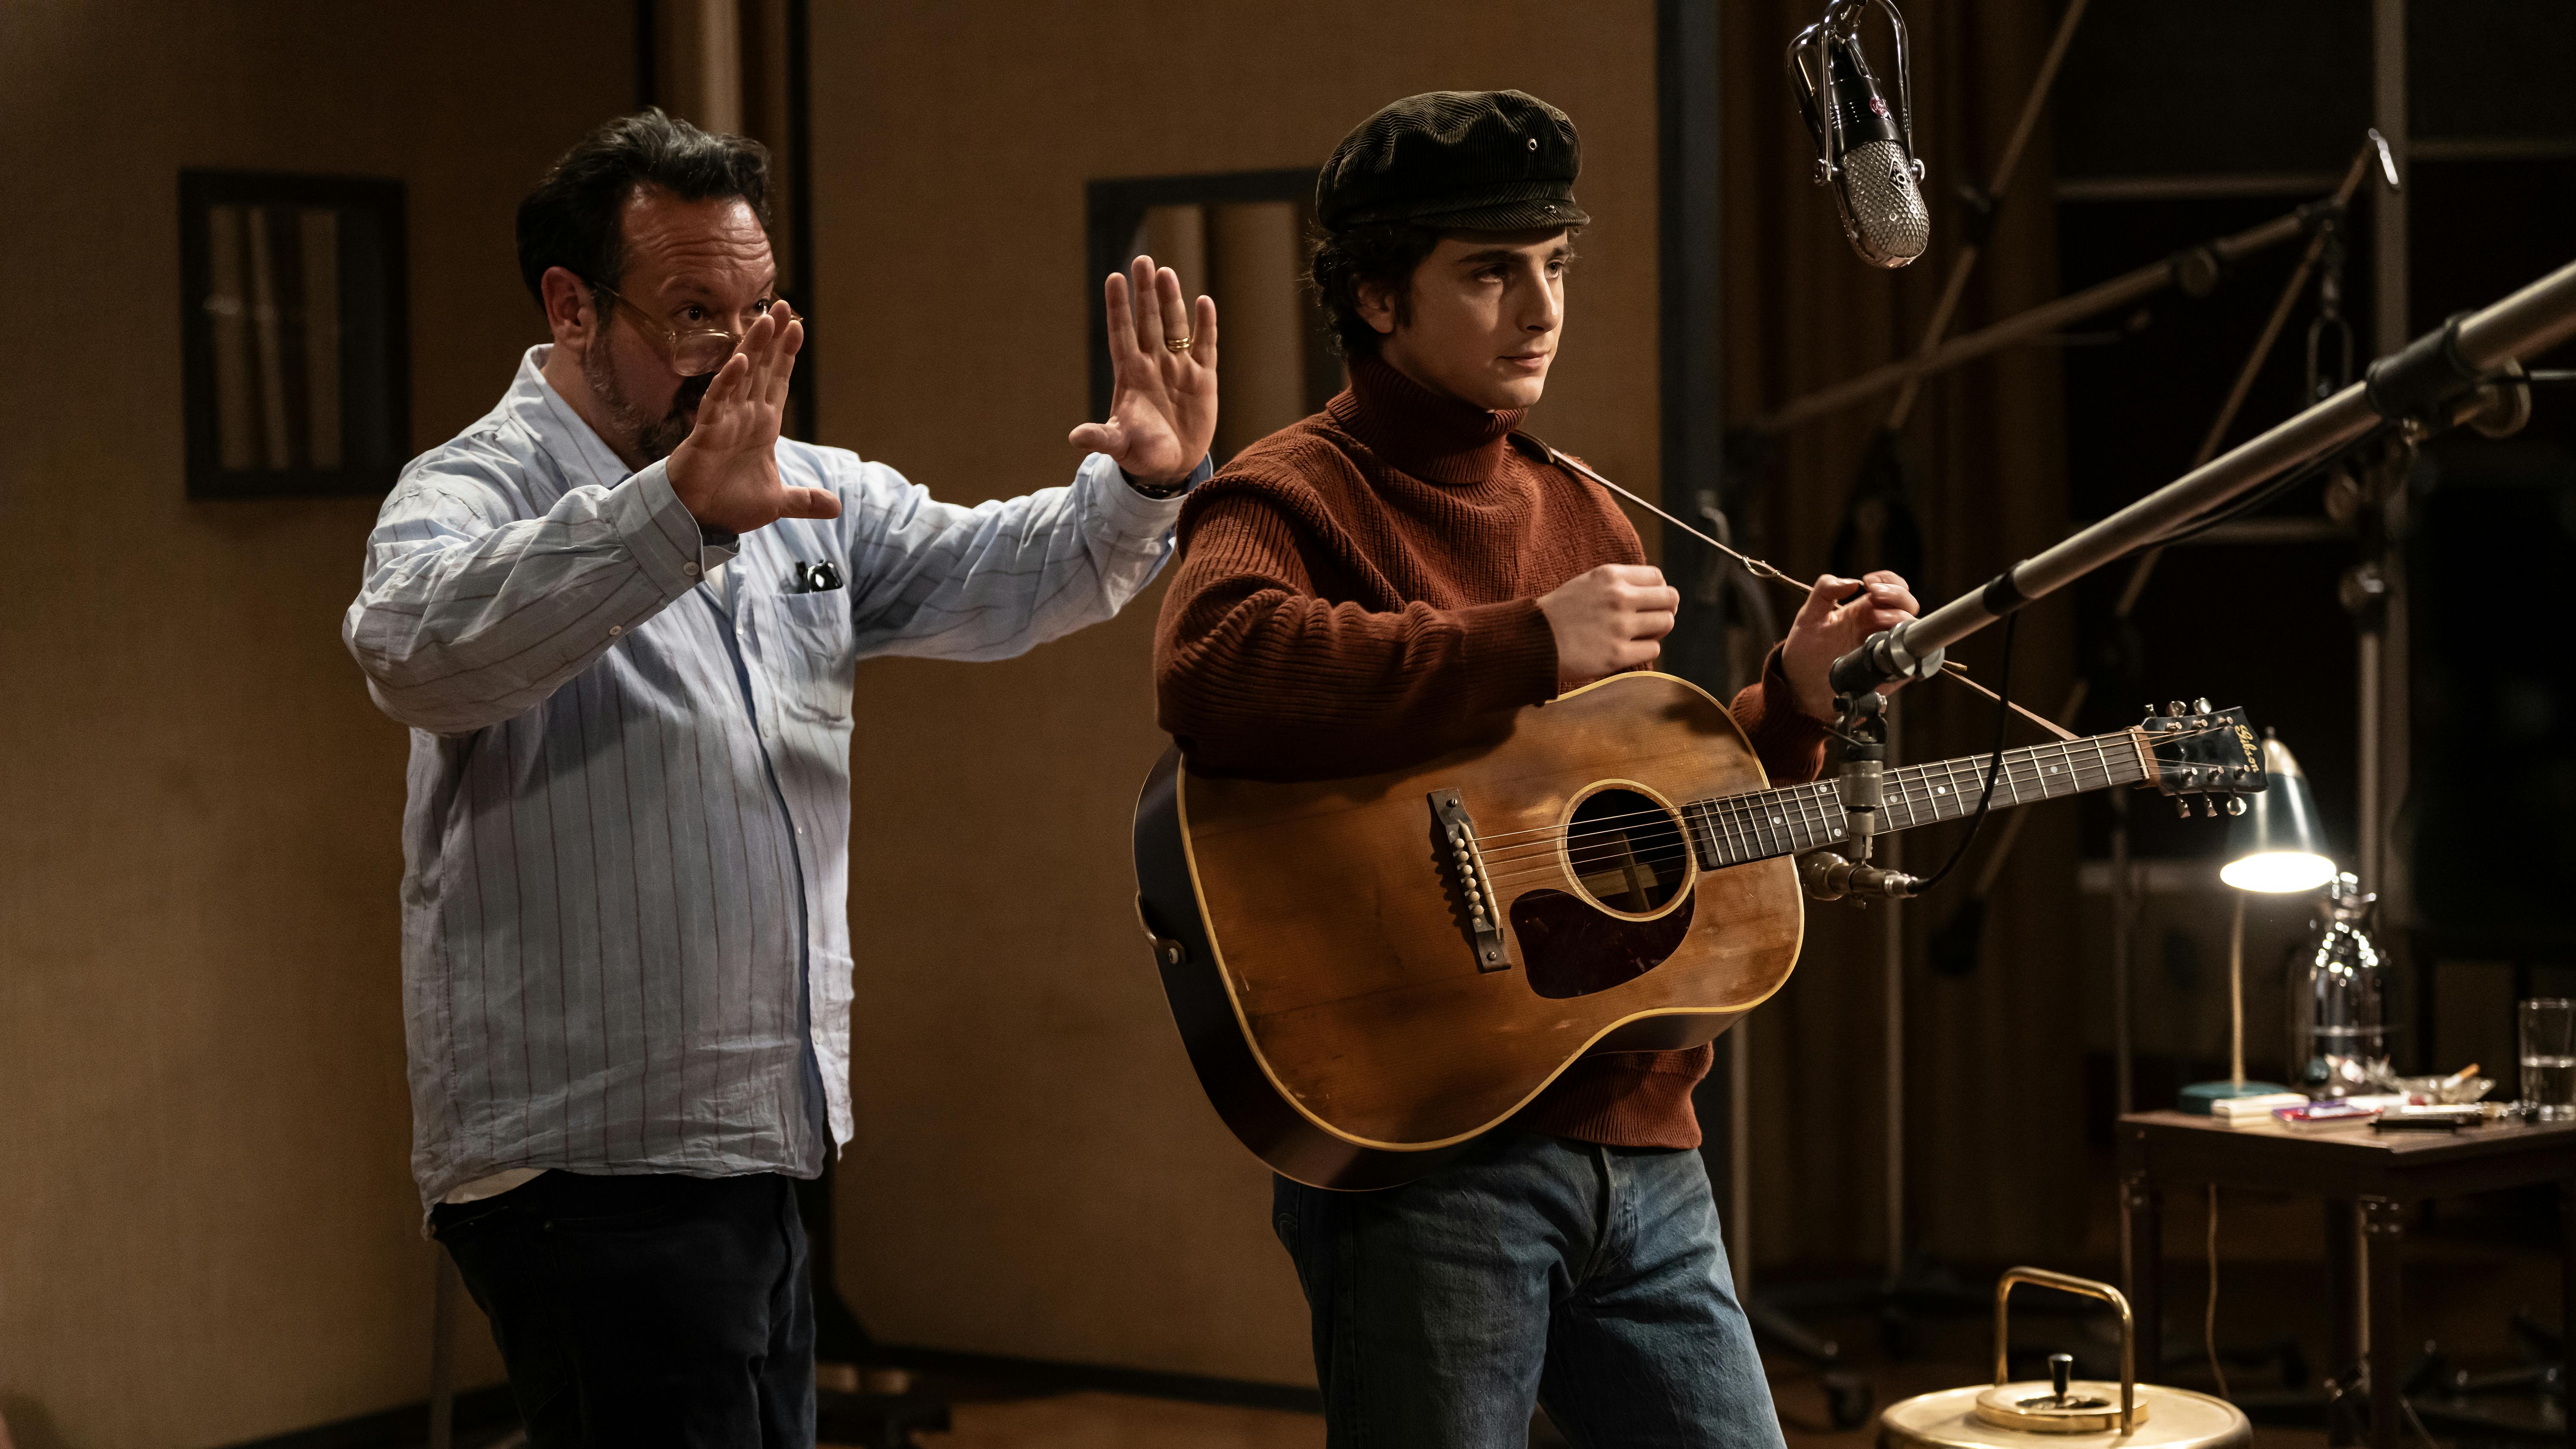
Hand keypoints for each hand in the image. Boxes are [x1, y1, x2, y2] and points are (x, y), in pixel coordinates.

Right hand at [666, 303, 841, 534]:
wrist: (699, 520)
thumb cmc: (729, 504)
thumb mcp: (776, 503)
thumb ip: (804, 500)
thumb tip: (835, 507)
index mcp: (762, 426)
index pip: (778, 382)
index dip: (787, 356)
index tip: (798, 327)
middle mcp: (744, 416)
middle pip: (762, 368)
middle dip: (772, 338)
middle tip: (784, 305)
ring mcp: (725, 420)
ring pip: (741, 376)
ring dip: (754, 348)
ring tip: (766, 320)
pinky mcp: (707, 432)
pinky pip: (718, 401)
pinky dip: (728, 381)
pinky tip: (741, 361)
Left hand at [1067, 255, 1217, 488]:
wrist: (1172, 467)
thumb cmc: (1141, 454)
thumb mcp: (1120, 446)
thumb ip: (1102, 437)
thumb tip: (1075, 437)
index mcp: (1130, 375)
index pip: (1122, 333)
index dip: (1118, 307)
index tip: (1113, 278)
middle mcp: (1153, 365)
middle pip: (1148, 321)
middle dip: (1145, 292)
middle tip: (1143, 261)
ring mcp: (1178, 369)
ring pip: (1175, 327)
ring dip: (1171, 300)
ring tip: (1166, 273)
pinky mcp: (1203, 378)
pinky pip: (1205, 346)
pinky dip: (1206, 325)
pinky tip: (1204, 302)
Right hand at [1538, 564, 1678, 683]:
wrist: (1532, 641)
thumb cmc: (1558, 613)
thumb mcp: (1587, 583)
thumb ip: (1617, 583)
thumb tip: (1652, 592)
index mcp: (1610, 576)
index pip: (1657, 577)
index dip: (1657, 590)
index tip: (1649, 601)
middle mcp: (1619, 597)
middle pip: (1669, 598)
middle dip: (1665, 609)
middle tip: (1652, 619)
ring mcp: (1620, 626)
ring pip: (1666, 623)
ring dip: (1657, 630)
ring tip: (1639, 635)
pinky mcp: (1618, 654)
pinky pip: (1653, 649)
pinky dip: (1645, 650)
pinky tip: (1628, 650)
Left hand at [1780, 570, 1919, 720]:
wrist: (1803, 689)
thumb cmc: (1805, 653)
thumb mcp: (1808, 617)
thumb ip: (1824, 592)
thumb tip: (1851, 582)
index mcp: (1863, 610)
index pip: (1890, 587)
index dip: (1887, 580)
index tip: (1869, 583)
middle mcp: (1879, 627)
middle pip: (1907, 603)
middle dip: (1896, 595)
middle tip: (1874, 596)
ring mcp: (1886, 647)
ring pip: (1912, 626)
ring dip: (1900, 617)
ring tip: (1878, 620)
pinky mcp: (1892, 670)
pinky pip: (1915, 657)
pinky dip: (1912, 647)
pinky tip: (1891, 643)